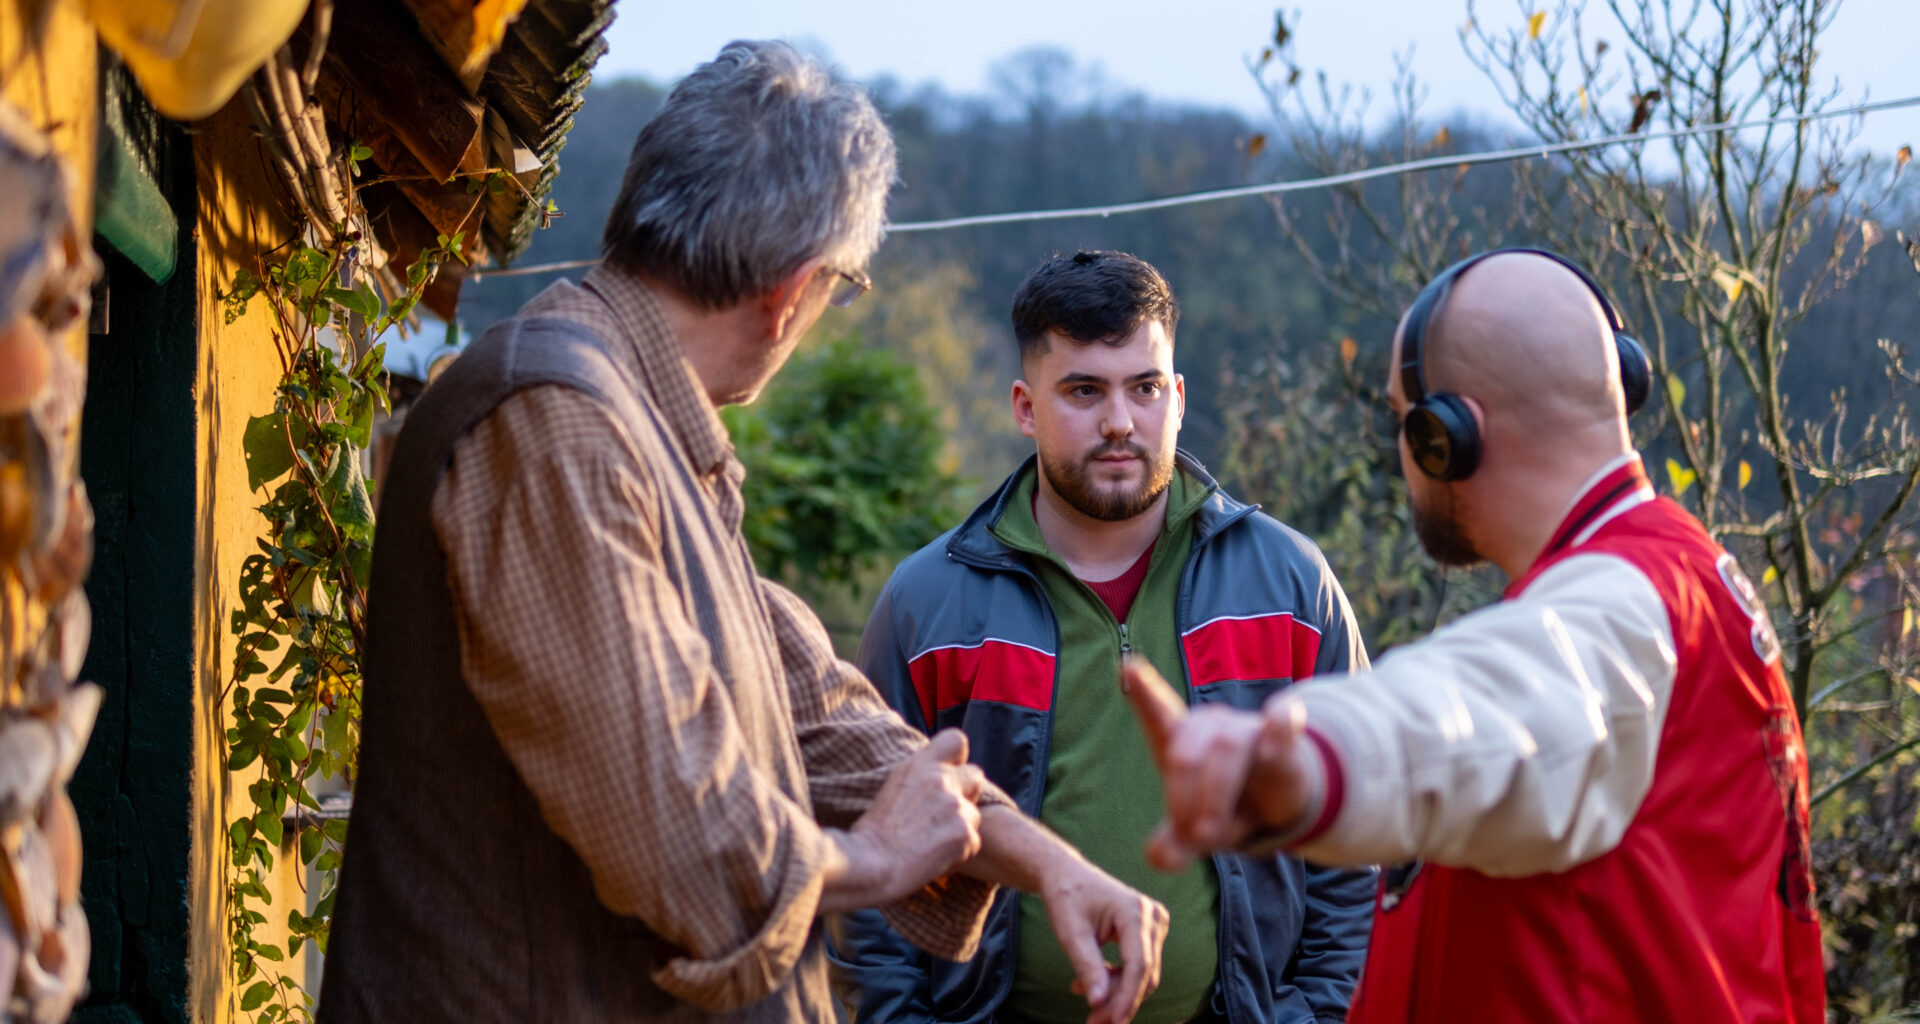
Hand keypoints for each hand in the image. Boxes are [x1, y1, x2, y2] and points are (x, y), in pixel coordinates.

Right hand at [823, 729, 985, 910]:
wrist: (870, 865)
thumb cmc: (873, 832)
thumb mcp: (893, 787)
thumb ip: (920, 777)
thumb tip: (936, 776)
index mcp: (920, 764)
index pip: (957, 740)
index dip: (957, 758)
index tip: (949, 772)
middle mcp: (942, 779)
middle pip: (975, 775)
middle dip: (966, 793)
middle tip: (944, 814)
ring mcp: (956, 806)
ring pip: (974, 814)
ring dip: (960, 827)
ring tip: (932, 842)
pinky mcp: (965, 834)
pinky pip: (973, 842)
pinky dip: (959, 852)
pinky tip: (935, 858)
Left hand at [1036, 855, 1166, 1023]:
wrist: (1066, 874)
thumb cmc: (1066, 897)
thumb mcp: (1071, 934)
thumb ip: (1087, 967)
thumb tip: (1099, 1003)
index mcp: (1134, 911)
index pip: (1138, 965)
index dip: (1126, 997)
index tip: (1113, 1022)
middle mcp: (1151, 916)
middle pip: (1143, 972)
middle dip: (1119, 1000)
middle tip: (1092, 1022)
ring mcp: (1154, 922)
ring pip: (1143, 972)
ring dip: (1117, 992)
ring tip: (1082, 997)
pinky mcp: (1149, 931)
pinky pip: (1140, 965)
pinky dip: (1117, 979)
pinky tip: (1089, 984)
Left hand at [1121, 658, 1317, 870]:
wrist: (1283, 806)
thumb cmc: (1226, 808)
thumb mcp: (1197, 832)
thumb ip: (1175, 845)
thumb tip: (1160, 858)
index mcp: (1182, 742)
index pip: (1158, 714)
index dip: (1144, 691)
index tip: (1127, 666)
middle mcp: (1211, 727)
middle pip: (1185, 751)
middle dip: (1183, 797)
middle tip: (1189, 837)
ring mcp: (1247, 728)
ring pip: (1227, 748)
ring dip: (1217, 793)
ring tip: (1210, 835)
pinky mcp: (1284, 737)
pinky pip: (1284, 722)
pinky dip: (1281, 721)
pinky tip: (1282, 719)